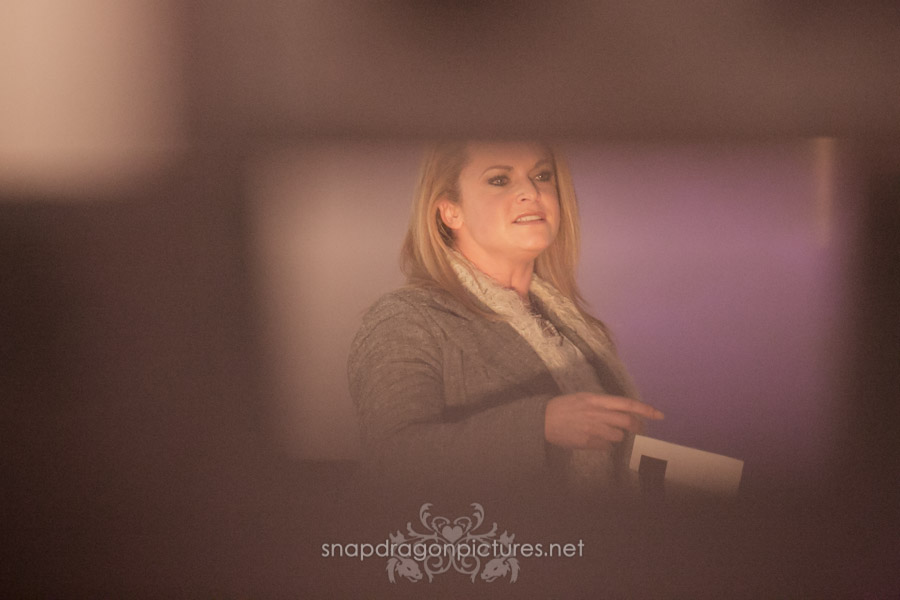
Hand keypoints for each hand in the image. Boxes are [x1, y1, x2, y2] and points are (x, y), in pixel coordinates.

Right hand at [544, 393, 664, 450]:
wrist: (544, 419)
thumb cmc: (565, 407)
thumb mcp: (584, 398)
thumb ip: (603, 404)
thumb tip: (622, 412)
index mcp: (598, 400)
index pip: (628, 404)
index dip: (646, 410)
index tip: (660, 415)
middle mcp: (598, 413)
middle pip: (628, 422)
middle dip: (637, 426)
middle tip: (638, 428)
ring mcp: (594, 429)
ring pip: (618, 436)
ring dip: (617, 436)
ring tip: (605, 432)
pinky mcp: (588, 442)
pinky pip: (606, 446)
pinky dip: (605, 445)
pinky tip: (595, 440)